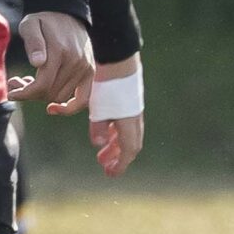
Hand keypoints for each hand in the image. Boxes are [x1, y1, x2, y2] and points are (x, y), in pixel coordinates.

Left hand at [9, 10, 95, 113]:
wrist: (67, 13)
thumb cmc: (44, 20)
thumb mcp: (31, 24)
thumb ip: (33, 42)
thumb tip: (38, 63)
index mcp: (60, 51)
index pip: (42, 85)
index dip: (24, 94)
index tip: (11, 93)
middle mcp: (75, 62)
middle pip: (49, 93)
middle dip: (29, 94)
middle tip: (16, 83)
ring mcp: (85, 68)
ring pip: (60, 97)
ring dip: (43, 97)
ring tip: (30, 82)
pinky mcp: (90, 72)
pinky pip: (83, 99)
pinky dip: (69, 108)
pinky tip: (52, 109)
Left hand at [88, 53, 143, 175]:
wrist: (118, 60)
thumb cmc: (107, 85)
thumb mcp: (99, 109)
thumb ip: (98, 128)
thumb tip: (98, 144)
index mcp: (129, 124)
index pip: (128, 151)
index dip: (120, 164)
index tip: (110, 174)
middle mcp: (134, 119)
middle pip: (130, 145)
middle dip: (117, 157)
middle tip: (104, 166)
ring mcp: (132, 110)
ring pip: (126, 134)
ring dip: (114, 145)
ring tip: (102, 152)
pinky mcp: (128, 102)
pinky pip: (124, 124)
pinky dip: (114, 132)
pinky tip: (104, 131)